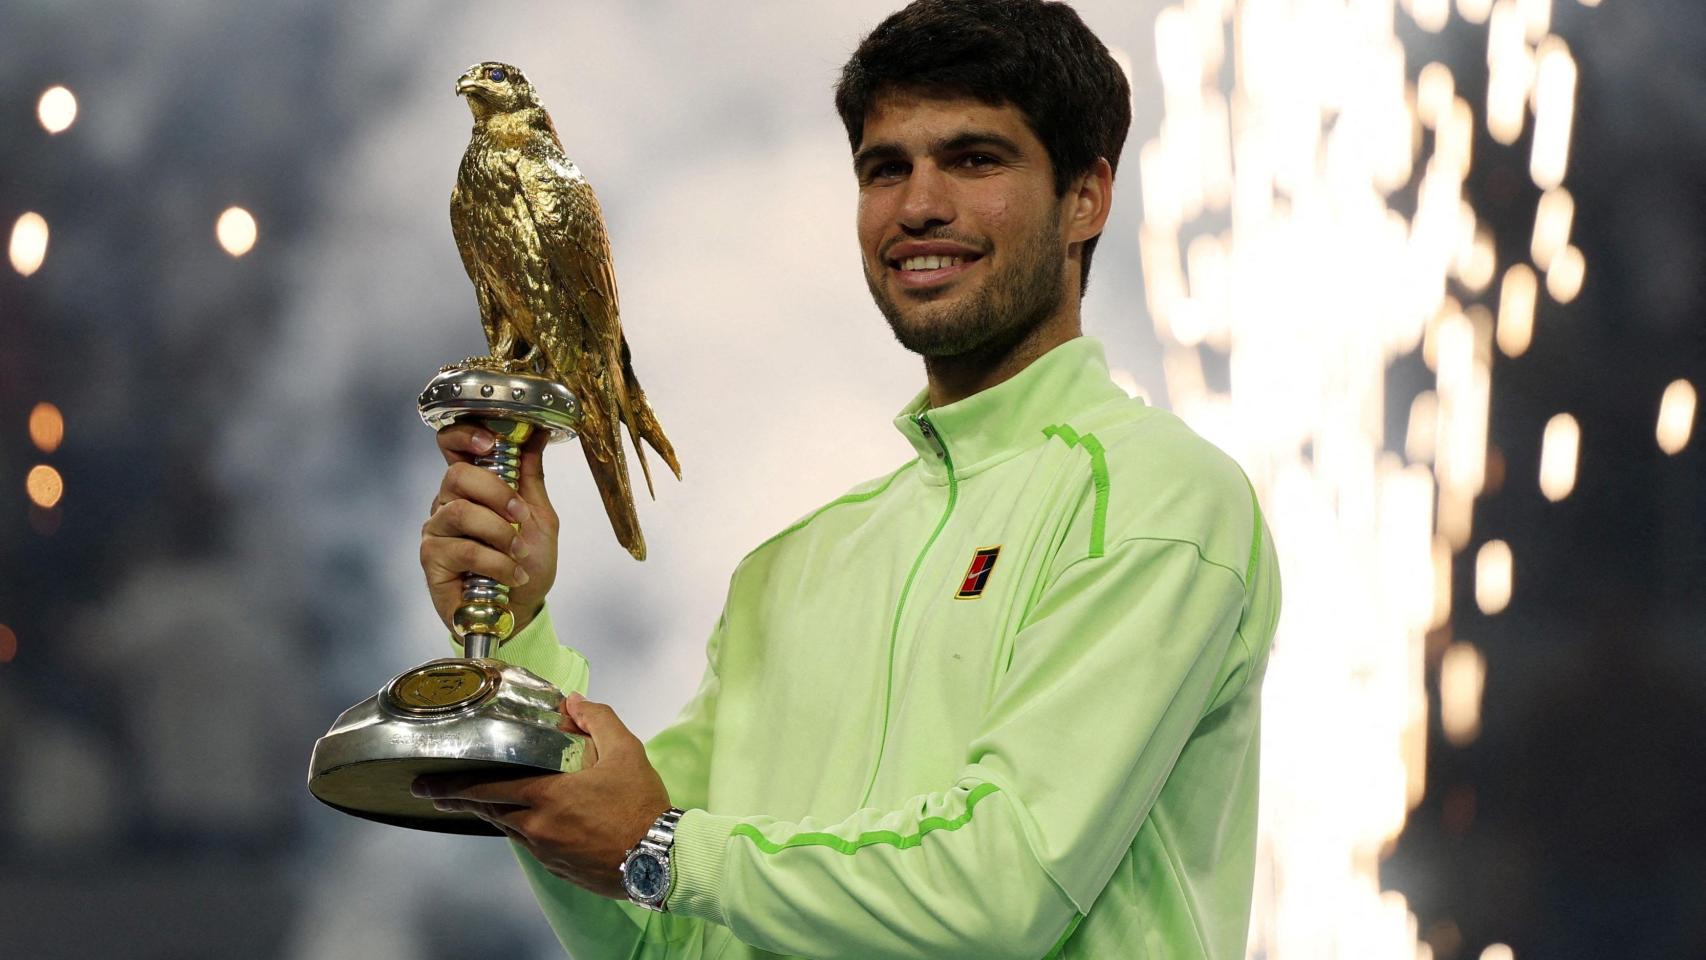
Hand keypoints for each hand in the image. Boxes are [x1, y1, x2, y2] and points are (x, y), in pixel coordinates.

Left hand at [412, 693, 672, 898]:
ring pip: (507, 828)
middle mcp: (537, 826)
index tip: (425, 783)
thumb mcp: (627, 751)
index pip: (487, 788)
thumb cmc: (641, 805)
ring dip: (490, 813)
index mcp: (547, 795)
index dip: (453, 786)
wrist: (659, 859)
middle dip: (457, 801)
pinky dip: (519, 828)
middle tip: (431, 793)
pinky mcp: (557, 868)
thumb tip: (574, 700)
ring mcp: (545, 851)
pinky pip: (529, 844)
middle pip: (488, 811)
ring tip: (475, 802)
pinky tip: (525, 820)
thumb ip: (598, 719)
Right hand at [420, 423, 559, 636]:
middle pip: (457, 475)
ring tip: (520, 552)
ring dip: (499, 532)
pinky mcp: (432, 561)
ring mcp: (436, 531)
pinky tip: (512, 574)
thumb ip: (531, 477)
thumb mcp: (539, 516)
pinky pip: (462, 550)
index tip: (490, 443)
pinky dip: (496, 562)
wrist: (523, 609)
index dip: (464, 435)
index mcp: (472, 486)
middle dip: (497, 492)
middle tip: (520, 516)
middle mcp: (447, 503)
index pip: (451, 445)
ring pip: (459, 512)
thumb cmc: (527, 561)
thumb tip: (539, 433)